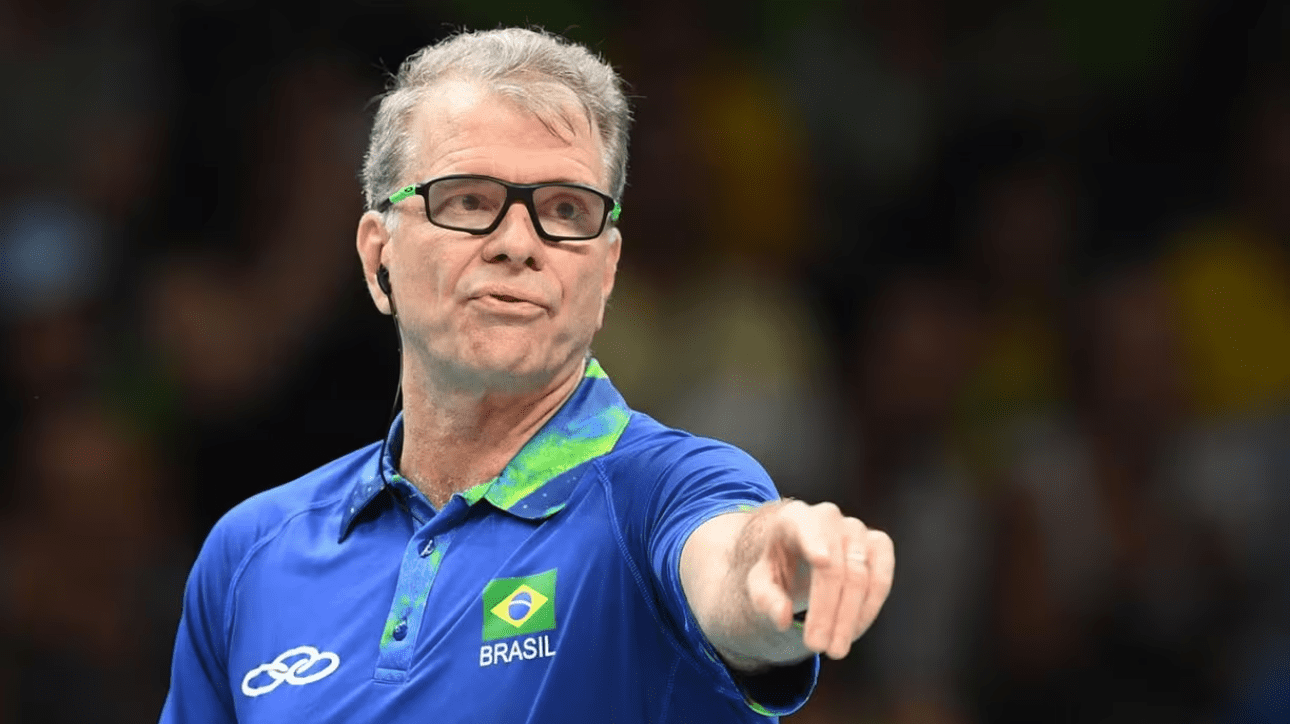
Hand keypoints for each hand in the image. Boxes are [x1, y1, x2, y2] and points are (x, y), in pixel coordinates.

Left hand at [745, 500, 893, 659]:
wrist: (800, 554)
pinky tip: (853, 632)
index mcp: (794, 518)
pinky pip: (881, 578)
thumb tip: (783, 619)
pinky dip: (869, 608)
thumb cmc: (778, 566)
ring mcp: (857, 529)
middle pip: (836, 567)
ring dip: (849, 617)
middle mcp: (829, 517)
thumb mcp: (760, 583)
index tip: (821, 561)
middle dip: (827, 612)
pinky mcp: (879, 544)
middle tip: (815, 646)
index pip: (806, 527)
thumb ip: (766, 598)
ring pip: (861, 576)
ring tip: (834, 649)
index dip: (815, 542)